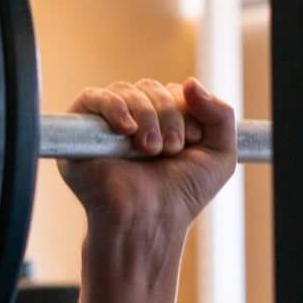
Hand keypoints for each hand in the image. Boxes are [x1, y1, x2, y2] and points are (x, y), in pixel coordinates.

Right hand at [56, 78, 239, 239]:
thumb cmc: (181, 195)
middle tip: (170, 150)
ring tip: (150, 150)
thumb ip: (221, 114)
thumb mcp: (220, 154)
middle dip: (168, 114)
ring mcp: (106, 124)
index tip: (192, 141)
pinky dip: (113, 107)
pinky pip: (92, 98)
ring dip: (146, 117)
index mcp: (163, 121)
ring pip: (126, 91)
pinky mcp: (81, 132)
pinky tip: (126, 130)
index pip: (173, 90)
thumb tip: (190, 81)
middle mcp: (134, 119)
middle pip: (150, 87)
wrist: (150, 220)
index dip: (186, 109)